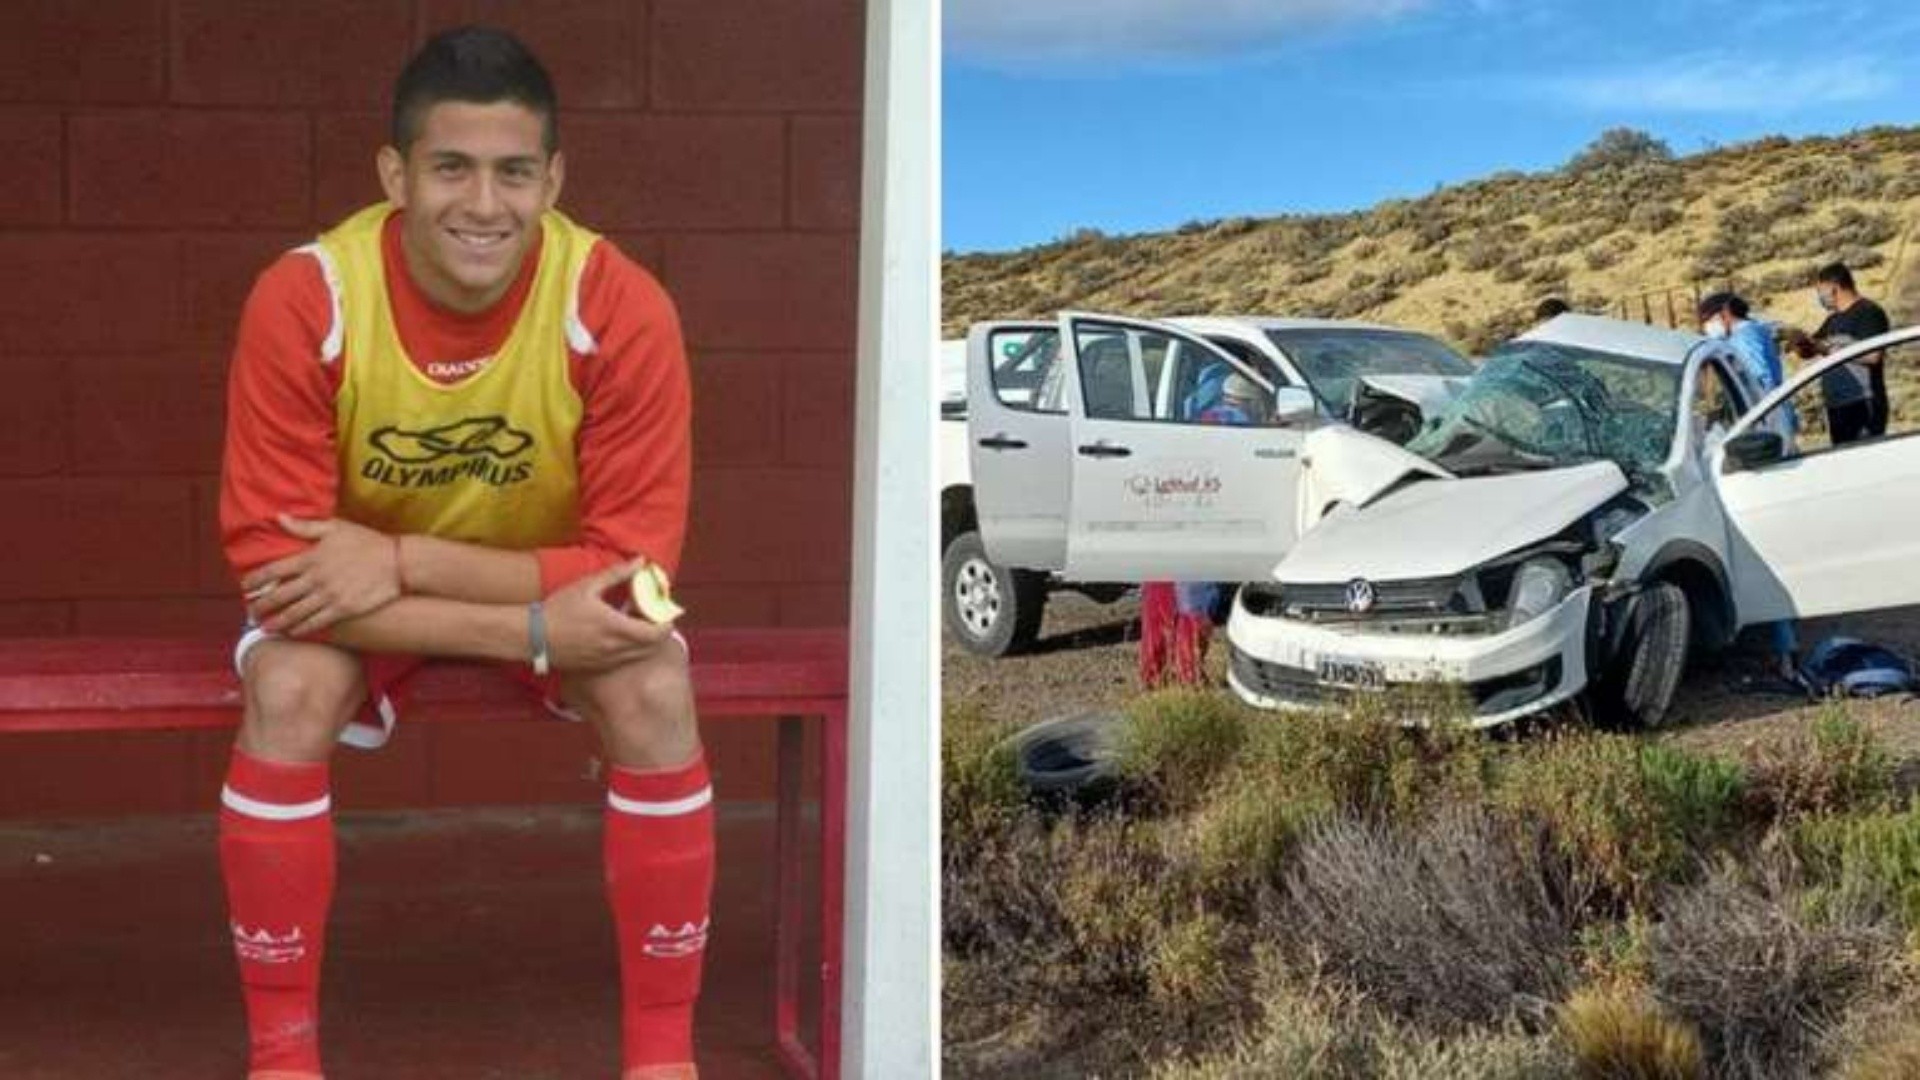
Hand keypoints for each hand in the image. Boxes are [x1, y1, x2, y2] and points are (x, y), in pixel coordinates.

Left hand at [243, 515, 401, 636]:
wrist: (398, 562)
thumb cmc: (367, 542)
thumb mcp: (336, 527)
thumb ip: (305, 525)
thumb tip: (279, 517)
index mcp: (310, 557)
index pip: (273, 570)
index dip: (255, 580)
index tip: (245, 587)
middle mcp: (316, 578)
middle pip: (279, 595)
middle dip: (260, 606)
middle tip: (251, 612)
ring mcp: (329, 595)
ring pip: (294, 613)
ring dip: (276, 622)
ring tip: (265, 627)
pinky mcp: (343, 609)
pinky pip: (315, 623)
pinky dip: (300, 629)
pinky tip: (292, 632)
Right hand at [542, 560, 674, 672]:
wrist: (532, 637)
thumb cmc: (559, 608)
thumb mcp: (587, 586)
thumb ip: (617, 574)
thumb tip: (640, 561)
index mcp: (616, 628)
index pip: (656, 634)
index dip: (667, 624)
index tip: (665, 612)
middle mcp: (615, 648)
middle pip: (652, 647)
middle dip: (659, 633)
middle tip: (654, 617)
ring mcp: (607, 661)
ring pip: (639, 656)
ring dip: (645, 642)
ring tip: (638, 624)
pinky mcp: (598, 667)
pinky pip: (624, 661)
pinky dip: (631, 650)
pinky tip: (620, 635)